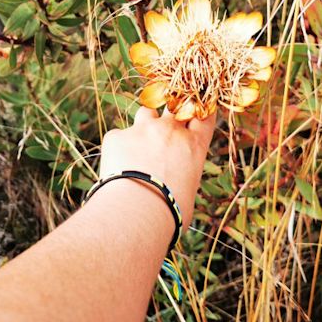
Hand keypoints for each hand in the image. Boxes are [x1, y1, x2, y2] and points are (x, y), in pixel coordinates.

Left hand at [98, 107, 215, 228]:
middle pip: (175, 107)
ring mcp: (142, 129)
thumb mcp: (188, 191)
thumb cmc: (168, 212)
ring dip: (146, 123)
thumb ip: (184, 172)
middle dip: (171, 115)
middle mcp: (170, 130)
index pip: (204, 115)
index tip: (195, 114)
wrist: (135, 214)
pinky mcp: (117, 136)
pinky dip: (119, 147)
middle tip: (166, 132)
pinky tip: (117, 168)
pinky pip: (119, 136)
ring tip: (140, 147)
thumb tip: (176, 178)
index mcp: (194, 145)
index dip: (200, 112)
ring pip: (146, 112)